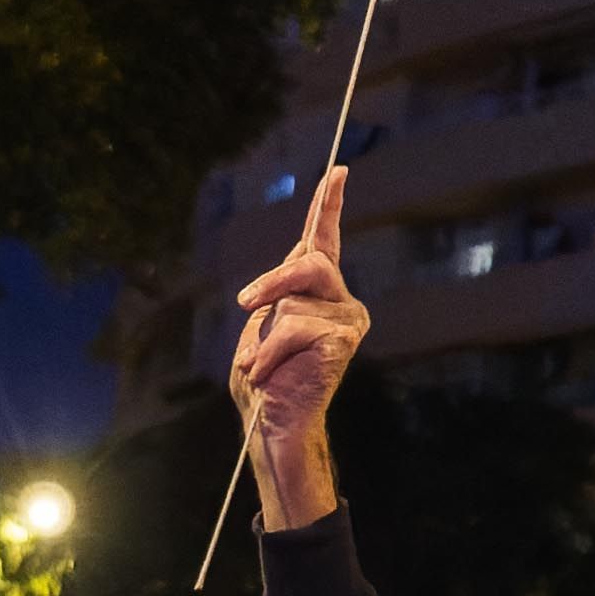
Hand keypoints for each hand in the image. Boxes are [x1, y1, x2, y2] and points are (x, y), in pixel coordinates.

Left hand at [229, 165, 364, 527]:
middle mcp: (340, 301)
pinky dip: (269, 352)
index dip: (328, 205)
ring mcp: (347, 319)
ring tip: (260, 364)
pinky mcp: (343, 338)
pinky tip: (267, 373)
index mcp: (318, 293)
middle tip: (247, 303)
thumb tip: (289, 271)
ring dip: (266, 331)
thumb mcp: (259, 326)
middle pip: (309, 259)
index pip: (323, 241)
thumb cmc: (262, 380)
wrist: (272, 423)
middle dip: (273, 281)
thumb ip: (275, 294)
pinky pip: (293, 328)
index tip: (337, 172)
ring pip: (296, 296)